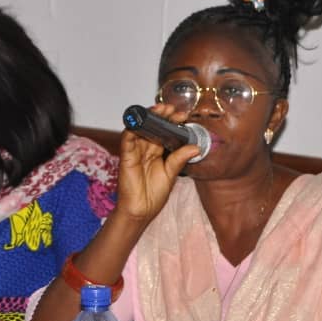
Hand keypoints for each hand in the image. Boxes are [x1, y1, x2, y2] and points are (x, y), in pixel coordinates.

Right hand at [115, 104, 200, 223]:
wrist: (141, 211)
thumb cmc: (153, 195)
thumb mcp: (171, 174)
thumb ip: (179, 159)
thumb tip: (195, 147)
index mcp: (156, 152)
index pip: (163, 132)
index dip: (171, 122)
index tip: (183, 116)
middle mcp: (145, 149)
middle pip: (152, 127)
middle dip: (161, 116)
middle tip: (172, 109)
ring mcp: (135, 153)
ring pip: (140, 129)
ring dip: (149, 118)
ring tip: (160, 110)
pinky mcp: (126, 158)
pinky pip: (127, 140)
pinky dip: (132, 130)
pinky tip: (141, 122)